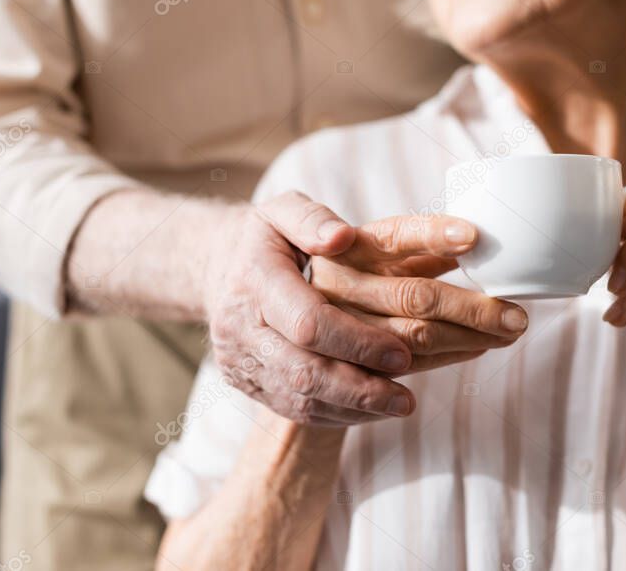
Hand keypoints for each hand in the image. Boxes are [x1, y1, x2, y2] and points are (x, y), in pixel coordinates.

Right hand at [205, 193, 525, 426]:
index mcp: (254, 282)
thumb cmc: (264, 238)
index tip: (402, 352)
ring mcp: (241, 362)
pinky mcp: (248, 384)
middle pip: (304, 372)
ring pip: (300, 400)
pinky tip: (373, 409)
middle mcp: (241, 328)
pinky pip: (294, 410)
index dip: (357, 341)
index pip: (308, 322)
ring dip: (355, 408)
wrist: (217, 268)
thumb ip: (312, 218)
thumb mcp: (283, 210)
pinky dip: (338, 414)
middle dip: (361, 387)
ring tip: (401, 405)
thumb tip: (341, 237)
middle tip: (408, 396)